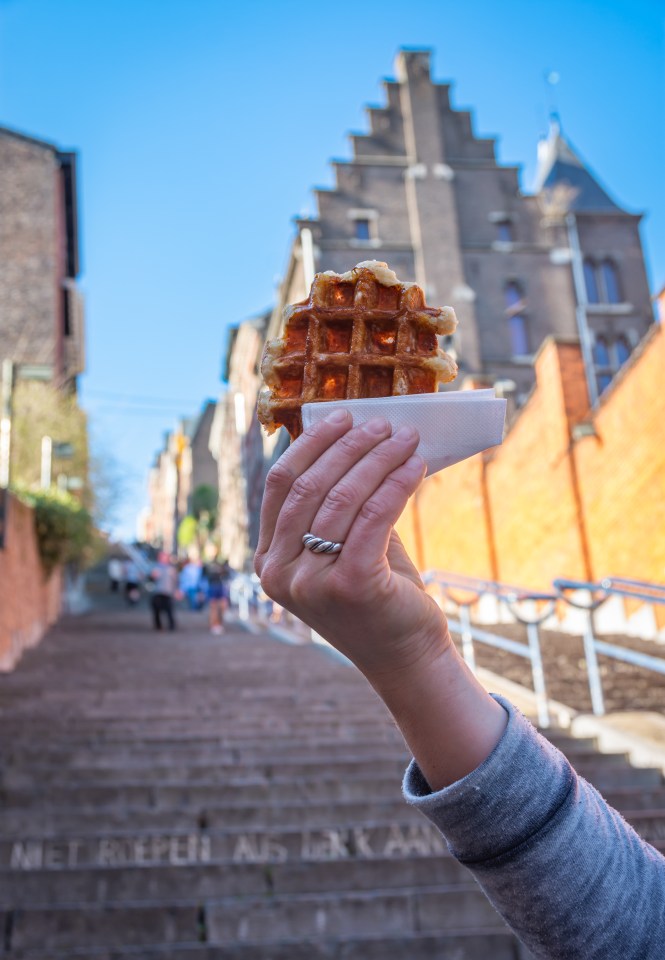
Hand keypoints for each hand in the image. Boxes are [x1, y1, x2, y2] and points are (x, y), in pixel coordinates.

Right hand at [254, 410, 450, 688]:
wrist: (405, 657)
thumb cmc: (377, 594)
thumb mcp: (343, 546)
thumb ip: (337, 503)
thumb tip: (357, 437)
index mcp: (269, 561)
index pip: (281, 485)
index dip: (312, 444)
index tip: (343, 416)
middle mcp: (280, 574)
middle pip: (310, 486)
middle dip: (349, 446)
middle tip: (382, 424)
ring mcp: (311, 583)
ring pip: (343, 498)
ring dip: (378, 459)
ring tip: (405, 439)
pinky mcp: (351, 586)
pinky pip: (375, 517)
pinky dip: (397, 483)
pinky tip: (416, 465)